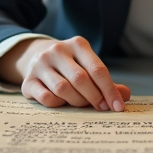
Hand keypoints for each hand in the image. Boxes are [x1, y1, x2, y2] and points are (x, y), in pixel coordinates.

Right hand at [0, 36, 129, 110]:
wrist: (35, 56)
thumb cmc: (70, 66)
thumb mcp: (88, 66)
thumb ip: (106, 81)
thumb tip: (125, 95)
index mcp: (77, 44)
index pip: (97, 69)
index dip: (109, 90)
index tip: (117, 107)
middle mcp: (57, 50)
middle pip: (80, 79)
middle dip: (94, 97)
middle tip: (101, 108)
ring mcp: (40, 64)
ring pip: (63, 89)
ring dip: (77, 101)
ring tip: (82, 104)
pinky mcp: (28, 81)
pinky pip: (46, 98)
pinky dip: (58, 104)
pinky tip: (62, 102)